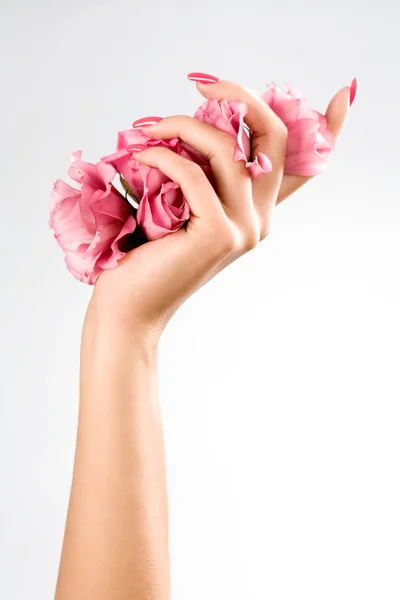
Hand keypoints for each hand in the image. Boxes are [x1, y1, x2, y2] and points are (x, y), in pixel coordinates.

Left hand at [91, 78, 351, 337]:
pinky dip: (163, 156)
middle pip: (275, 139)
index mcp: (258, 213)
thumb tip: (198, 126)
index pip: (301, 169)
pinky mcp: (218, 234)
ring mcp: (244, 229)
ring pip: (228, 150)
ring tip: (149, 127)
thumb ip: (203, 174)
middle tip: (202, 84)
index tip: (344, 95)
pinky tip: (141, 155)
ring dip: (186, 126)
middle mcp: (260, 220)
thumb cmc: (149, 255)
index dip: (329, 130)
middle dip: (242, 98)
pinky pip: (192, 173)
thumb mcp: (182, 206)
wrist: (131, 305)